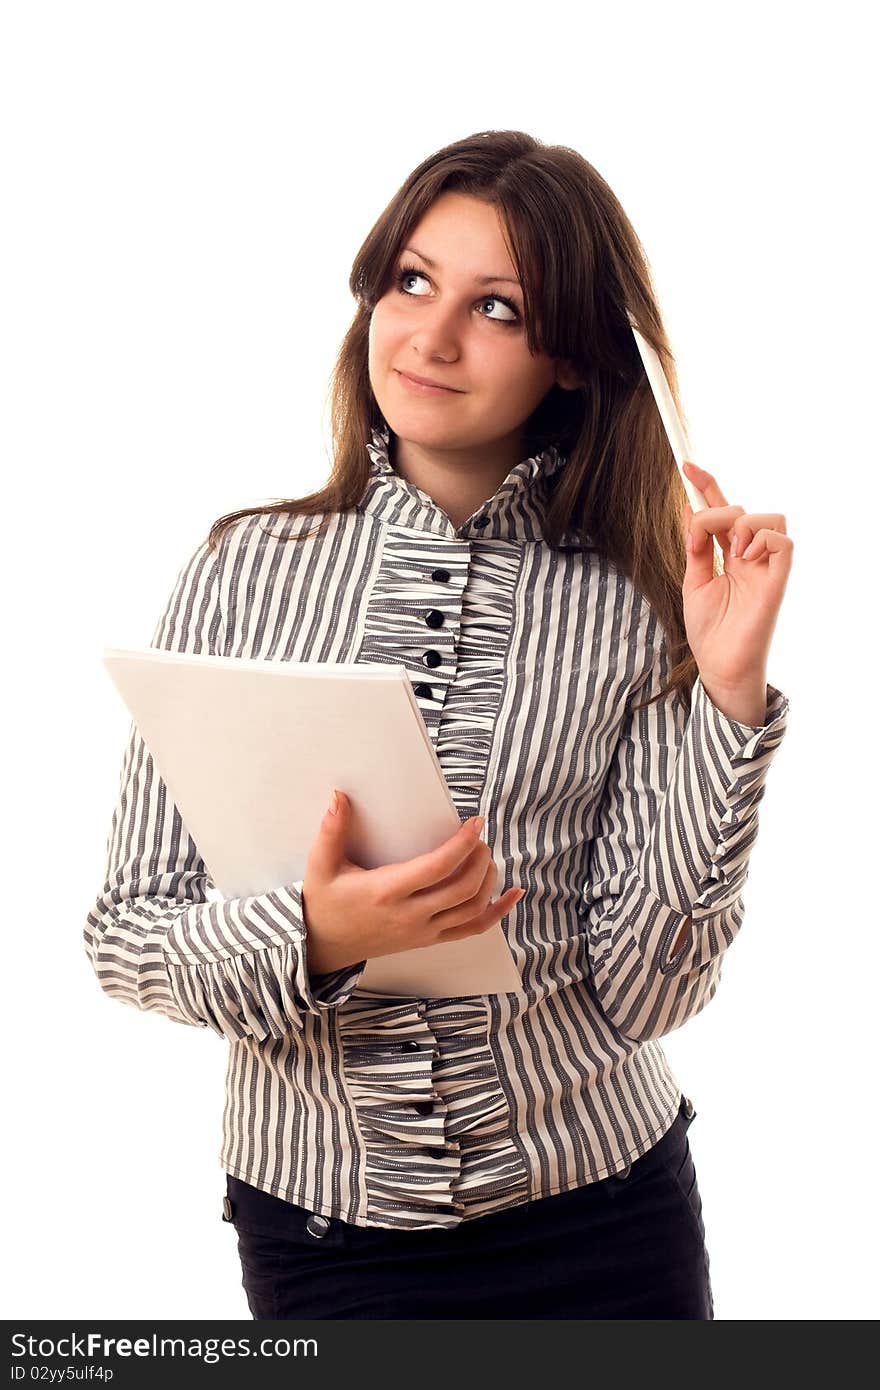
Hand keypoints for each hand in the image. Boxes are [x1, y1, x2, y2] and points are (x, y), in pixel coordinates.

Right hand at [300, 792, 524, 975]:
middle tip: (480, 836)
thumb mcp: (321, 866)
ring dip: (489, 880)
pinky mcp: (430, 940)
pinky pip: (473, 929)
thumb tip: (339, 796)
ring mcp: (423, 931)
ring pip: (473, 910)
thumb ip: (331, 830)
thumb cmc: (326, 902)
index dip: (462, 844)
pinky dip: (499, 912)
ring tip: (485, 855)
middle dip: (480, 858)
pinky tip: (515, 894)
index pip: (436, 868)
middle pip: (463, 889)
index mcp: (386, 892)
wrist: (325, 946)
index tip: (476, 822)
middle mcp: (409, 915)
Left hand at [680, 460, 793, 690]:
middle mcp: (750, 557)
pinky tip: (744, 558)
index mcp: (728, 556)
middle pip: (743, 508)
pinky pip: (783, 541)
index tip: (685, 465)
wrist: (718, 665)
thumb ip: (695, 546)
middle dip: (716, 510)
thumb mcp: (693, 582)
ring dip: (743, 524)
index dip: (707, 485)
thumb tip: (689, 508)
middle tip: (698, 540)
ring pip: (770, 517)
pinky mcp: (778, 581)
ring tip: (728, 552)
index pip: (722, 511)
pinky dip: (762, 539)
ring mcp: (766, 567)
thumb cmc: (710, 631)